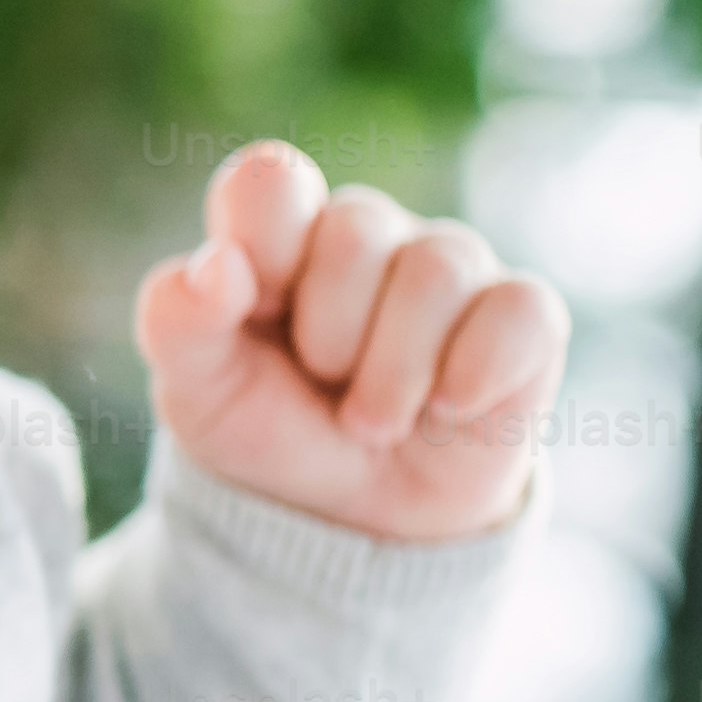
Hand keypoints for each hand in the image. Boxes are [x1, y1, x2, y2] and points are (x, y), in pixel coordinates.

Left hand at [132, 138, 566, 541]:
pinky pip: (518, 309)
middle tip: (324, 387)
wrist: (352, 520)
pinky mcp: (522, 316)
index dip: (263, 239)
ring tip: (372, 422)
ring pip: (436, 270)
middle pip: (357, 229)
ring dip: (393, 375)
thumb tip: (215, 265)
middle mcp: (368, 236)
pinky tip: (449, 409)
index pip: (271, 180)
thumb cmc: (273, 434)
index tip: (256, 304)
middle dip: (330, 336)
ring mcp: (451, 267)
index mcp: (279, 236)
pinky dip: (475, 373)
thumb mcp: (198, 394)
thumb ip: (178, 322)